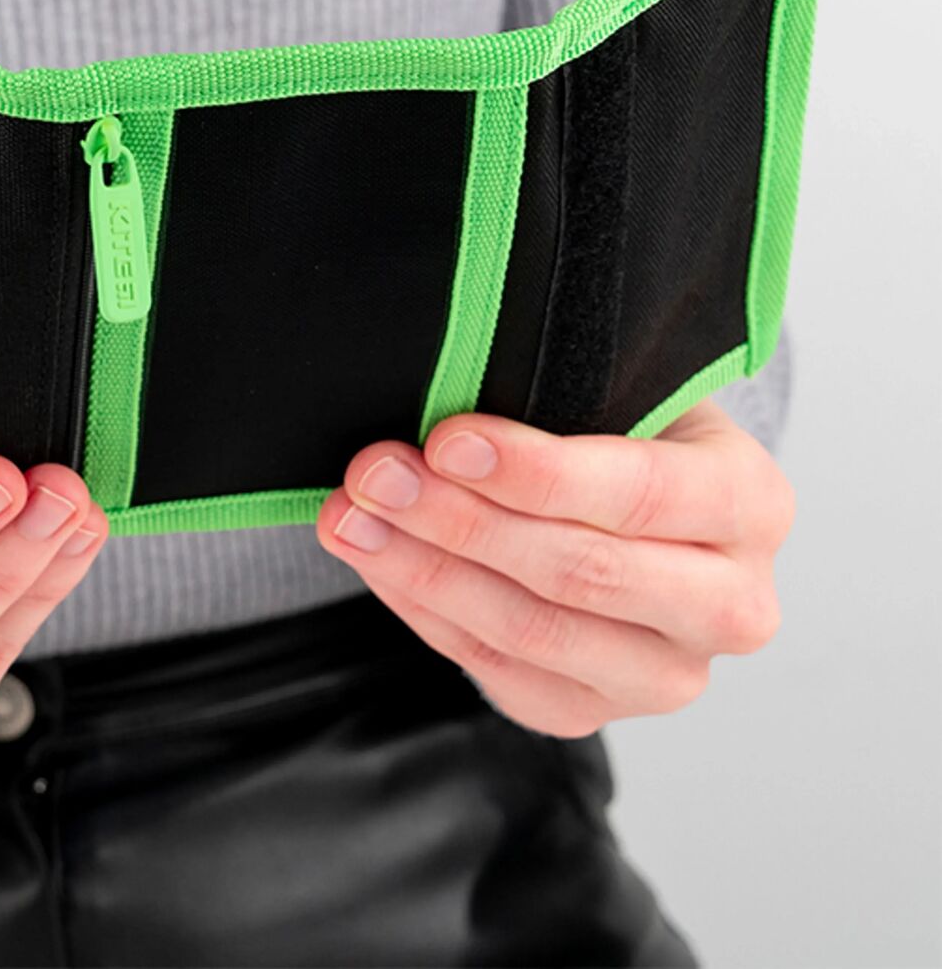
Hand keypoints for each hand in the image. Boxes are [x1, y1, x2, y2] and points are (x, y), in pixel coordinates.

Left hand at [317, 402, 793, 736]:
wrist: (641, 508)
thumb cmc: (625, 431)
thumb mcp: (626, 393)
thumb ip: (568, 398)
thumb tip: (448, 402)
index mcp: (752, 504)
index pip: (638, 493)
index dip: (535, 471)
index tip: (446, 439)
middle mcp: (730, 605)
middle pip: (579, 572)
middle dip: (459, 519)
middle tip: (375, 474)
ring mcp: (666, 675)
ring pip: (530, 631)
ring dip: (423, 568)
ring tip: (352, 516)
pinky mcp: (594, 712)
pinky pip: (496, 668)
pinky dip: (424, 609)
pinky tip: (377, 558)